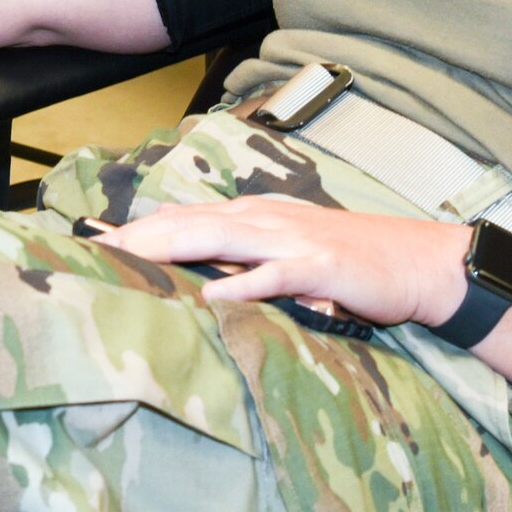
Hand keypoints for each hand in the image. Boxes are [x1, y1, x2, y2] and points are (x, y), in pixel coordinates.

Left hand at [98, 197, 475, 328]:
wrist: (417, 262)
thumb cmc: (351, 261)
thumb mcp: (290, 251)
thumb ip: (246, 256)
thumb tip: (199, 272)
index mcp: (256, 216)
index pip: (187, 217)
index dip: (141, 227)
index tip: (94, 239)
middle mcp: (267, 219)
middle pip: (193, 223)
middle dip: (142, 235)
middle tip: (95, 247)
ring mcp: (293, 240)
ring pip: (224, 238)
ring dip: (175, 246)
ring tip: (132, 255)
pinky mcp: (321, 267)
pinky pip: (277, 275)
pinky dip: (245, 284)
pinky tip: (214, 295)